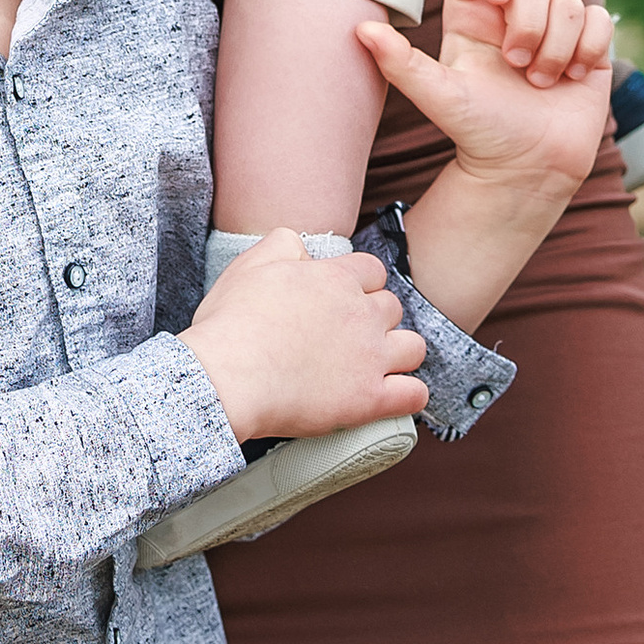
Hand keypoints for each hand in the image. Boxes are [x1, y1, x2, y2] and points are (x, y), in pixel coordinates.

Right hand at [176, 223, 428, 446]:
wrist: (228, 377)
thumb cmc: (232, 322)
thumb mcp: (251, 263)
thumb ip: (284, 244)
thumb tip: (304, 248)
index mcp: (335, 279)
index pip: (372, 271)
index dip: (359, 284)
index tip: (341, 299)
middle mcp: (361, 314)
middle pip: (393, 307)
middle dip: (376, 318)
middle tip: (349, 334)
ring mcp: (370, 357)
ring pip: (414, 347)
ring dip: (400, 353)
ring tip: (376, 364)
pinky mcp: (369, 399)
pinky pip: (414, 395)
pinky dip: (408, 395)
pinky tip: (390, 396)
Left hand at [360, 0, 615, 186]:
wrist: (526, 171)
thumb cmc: (478, 132)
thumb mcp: (439, 98)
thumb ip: (401, 64)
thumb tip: (360, 30)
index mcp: (472, 13)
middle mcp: (512, 13)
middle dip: (529, 20)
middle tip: (516, 63)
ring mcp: (553, 27)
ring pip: (567, 0)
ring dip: (557, 45)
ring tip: (540, 82)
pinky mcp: (588, 46)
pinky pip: (598, 19)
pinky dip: (589, 48)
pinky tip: (572, 78)